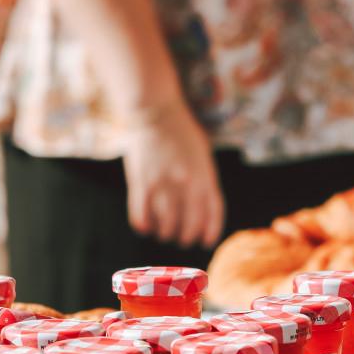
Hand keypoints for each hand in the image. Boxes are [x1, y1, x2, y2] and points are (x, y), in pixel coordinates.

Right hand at [122, 104, 223, 248]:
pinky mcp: (141, 183)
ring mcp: (163, 185)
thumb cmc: (183, 133)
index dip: (209, 233)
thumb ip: (206, 182)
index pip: (212, 215)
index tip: (204, 242)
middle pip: (188, 226)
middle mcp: (186, 184)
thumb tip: (205, 211)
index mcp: (205, 177)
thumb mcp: (204, 157)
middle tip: (181, 239)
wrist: (155, 112)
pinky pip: (141, 216)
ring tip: (164, 232)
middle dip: (185, 238)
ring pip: (166, 226)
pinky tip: (146, 227)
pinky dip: (144, 227)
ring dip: (165, 234)